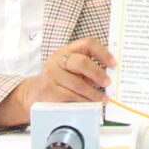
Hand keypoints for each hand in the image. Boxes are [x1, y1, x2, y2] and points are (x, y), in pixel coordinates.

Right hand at [0, 38, 117, 128]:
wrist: (34, 93)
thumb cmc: (59, 80)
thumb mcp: (71, 69)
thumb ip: (87, 69)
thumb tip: (110, 76)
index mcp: (67, 50)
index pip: (88, 43)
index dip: (102, 53)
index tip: (113, 64)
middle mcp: (58, 59)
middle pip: (82, 62)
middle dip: (98, 74)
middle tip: (108, 83)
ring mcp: (52, 74)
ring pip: (78, 84)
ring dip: (93, 94)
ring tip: (102, 99)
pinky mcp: (49, 90)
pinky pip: (71, 96)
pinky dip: (83, 102)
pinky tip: (90, 104)